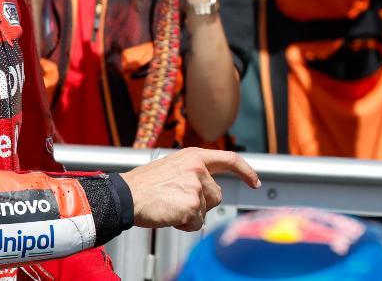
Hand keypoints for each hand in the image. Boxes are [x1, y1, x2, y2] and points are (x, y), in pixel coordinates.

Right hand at [120, 147, 259, 230]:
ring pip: (206, 210)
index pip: (229, 159)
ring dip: (192, 214)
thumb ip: (192, 172)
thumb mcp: (172, 167)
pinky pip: (197, 223)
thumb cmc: (143, 185)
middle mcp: (198, 168)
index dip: (245, 171)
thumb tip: (208, 186)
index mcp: (194, 156)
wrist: (126, 196)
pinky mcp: (192, 204)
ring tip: (171, 207)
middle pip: (217, 194)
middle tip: (179, 202)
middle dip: (202, 203)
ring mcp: (196, 186)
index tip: (255, 181)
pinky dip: (184, 225)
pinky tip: (170, 216)